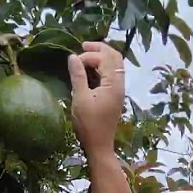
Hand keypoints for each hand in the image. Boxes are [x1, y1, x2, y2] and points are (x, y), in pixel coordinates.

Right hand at [67, 41, 125, 156]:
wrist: (99, 146)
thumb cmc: (89, 125)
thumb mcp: (80, 99)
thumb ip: (78, 76)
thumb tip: (72, 57)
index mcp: (114, 84)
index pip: (105, 58)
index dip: (89, 56)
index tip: (74, 62)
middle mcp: (120, 85)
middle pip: (115, 57)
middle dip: (99, 49)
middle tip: (82, 46)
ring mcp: (119, 90)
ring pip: (115, 65)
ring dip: (101, 57)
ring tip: (85, 55)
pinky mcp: (115, 95)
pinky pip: (112, 74)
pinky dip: (102, 67)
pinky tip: (90, 69)